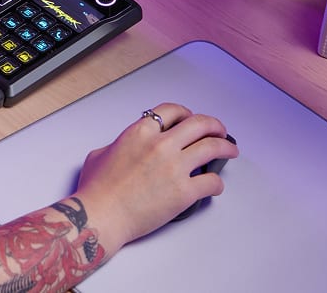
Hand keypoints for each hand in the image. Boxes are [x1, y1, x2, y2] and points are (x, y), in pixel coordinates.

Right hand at [73, 102, 238, 250]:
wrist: (100, 215)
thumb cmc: (97, 191)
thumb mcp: (99, 154)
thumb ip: (117, 145)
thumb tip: (122, 148)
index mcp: (139, 133)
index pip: (172, 111)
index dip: (186, 113)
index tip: (191, 119)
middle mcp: (160, 145)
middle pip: (199, 124)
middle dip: (214, 126)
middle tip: (220, 131)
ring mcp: (174, 168)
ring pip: (212, 148)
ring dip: (226, 148)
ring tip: (230, 151)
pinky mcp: (184, 192)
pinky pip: (212, 181)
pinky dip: (217, 182)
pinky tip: (215, 185)